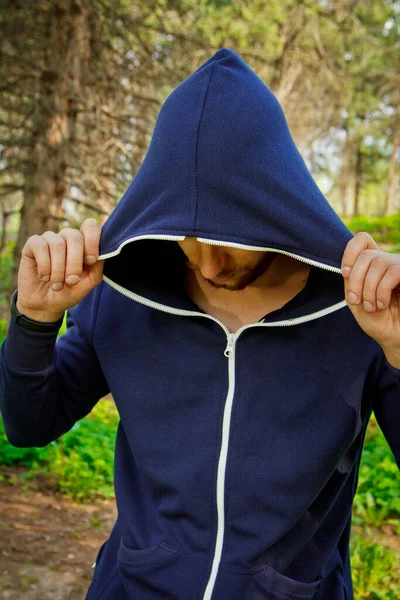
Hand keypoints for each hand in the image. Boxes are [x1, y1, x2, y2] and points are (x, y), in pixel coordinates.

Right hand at [17, 218, 103, 321]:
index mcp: (83, 243)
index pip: (91, 226)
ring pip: (57, 244)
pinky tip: (44, 277)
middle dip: (74, 262)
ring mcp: (50, 239)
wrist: (45, 305)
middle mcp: (67, 237)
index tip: (91, 261)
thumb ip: (98, 267)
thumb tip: (102, 251)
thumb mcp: (88, 283)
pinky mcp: (33, 244)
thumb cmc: (69, 292)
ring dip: (58, 269)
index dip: (92, 241)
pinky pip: (40, 247)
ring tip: (57, 285)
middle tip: (71, 280)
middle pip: (75, 236)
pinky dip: (44, 266)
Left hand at [341, 232, 399, 355]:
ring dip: (368, 289)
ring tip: (372, 307)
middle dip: (356, 280)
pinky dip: (382, 290)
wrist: (395, 338)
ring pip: (378, 263)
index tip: (345, 273)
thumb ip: (351, 279)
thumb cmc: (377, 321)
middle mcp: (388, 262)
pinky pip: (392, 272)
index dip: (350, 252)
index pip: (362, 240)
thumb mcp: (356, 298)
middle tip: (356, 301)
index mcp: (372, 265)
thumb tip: (348, 265)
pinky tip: (383, 304)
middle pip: (366, 255)